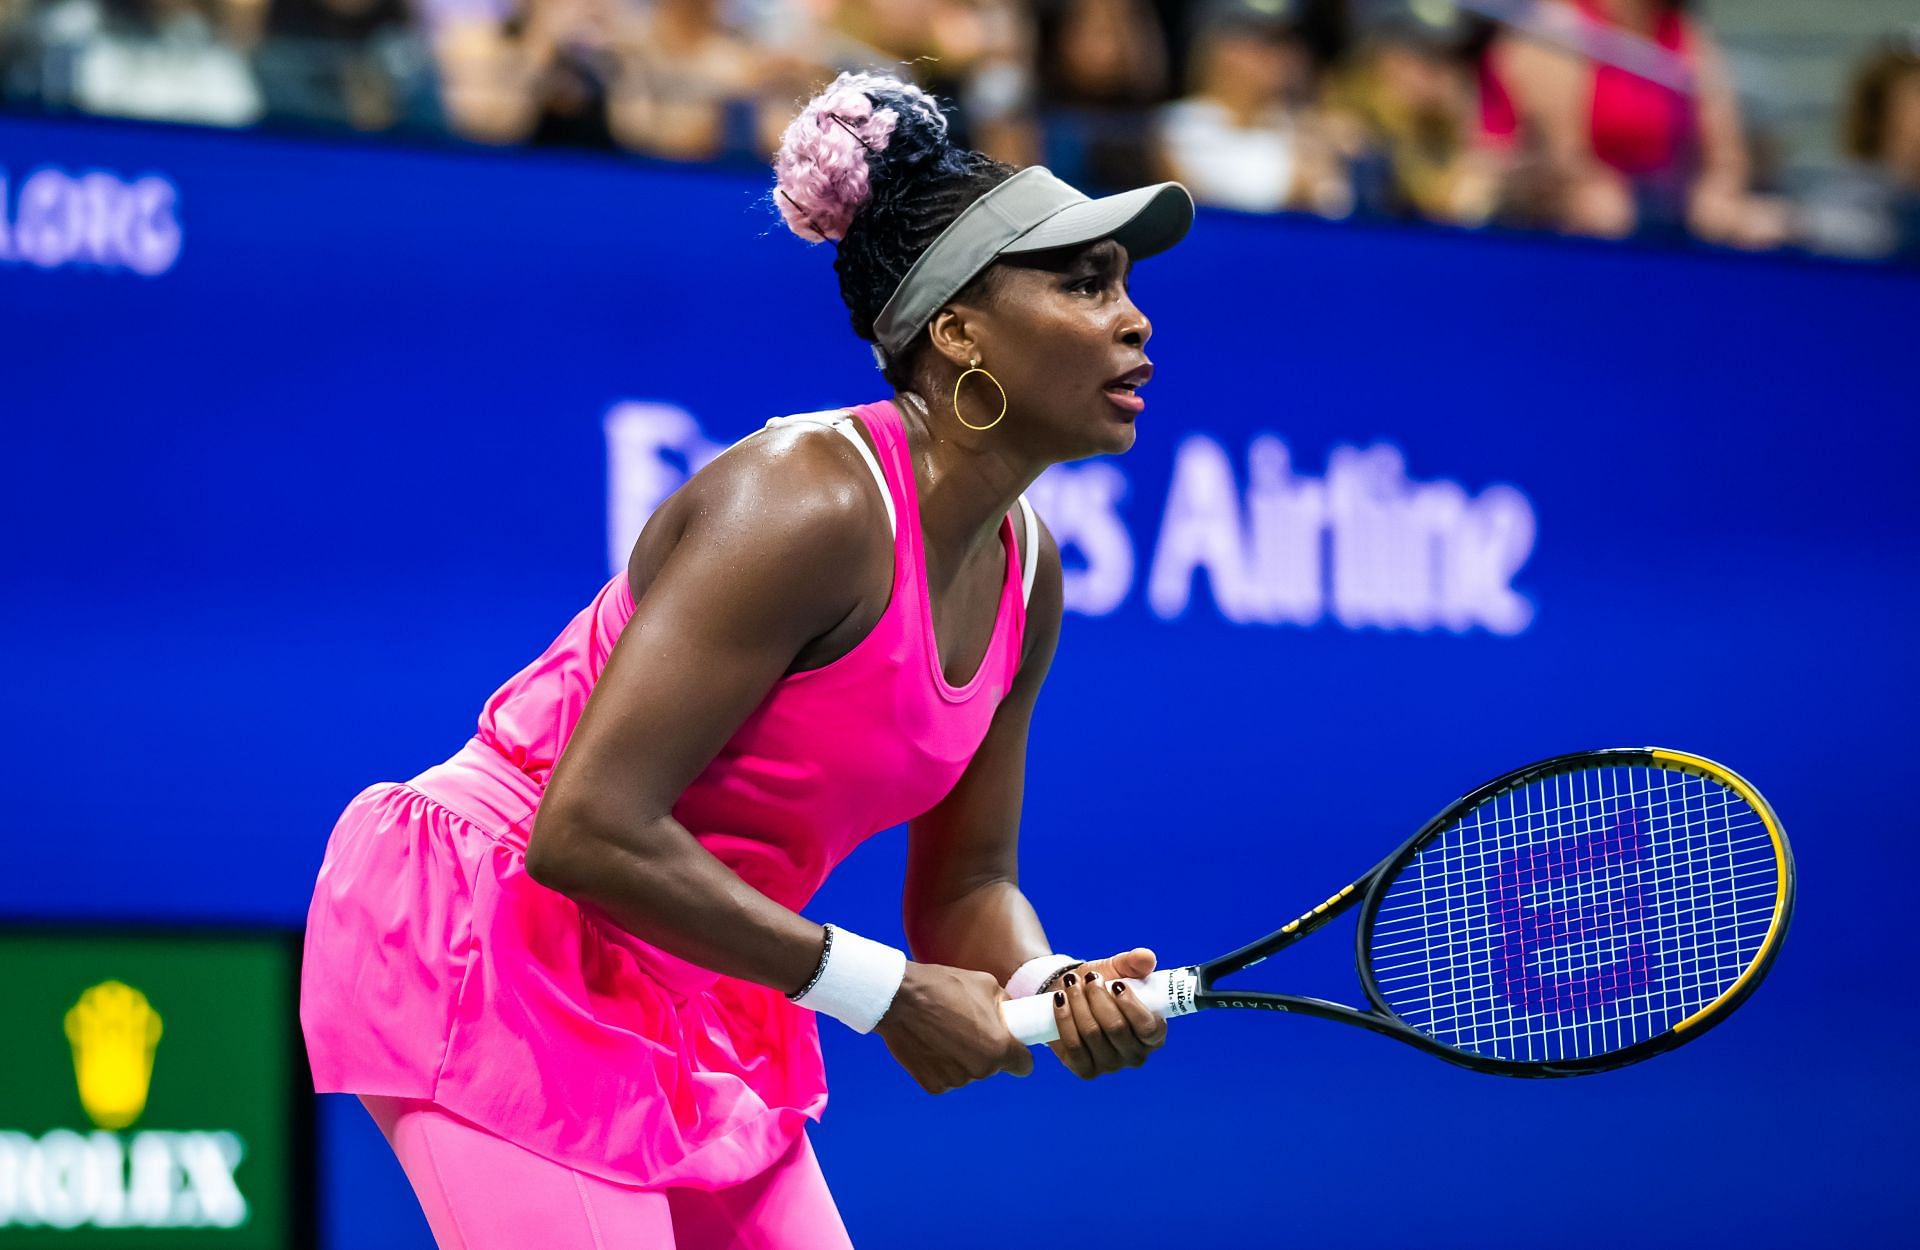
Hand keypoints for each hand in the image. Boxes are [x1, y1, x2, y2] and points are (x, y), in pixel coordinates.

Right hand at [875, 961, 1034, 1093]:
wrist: (899, 998)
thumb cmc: (943, 986)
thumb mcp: (987, 984)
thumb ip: (1005, 1006)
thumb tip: (1013, 1014)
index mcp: (1000, 1047)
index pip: (1024, 1066)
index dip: (1018, 1055)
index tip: (1010, 1046)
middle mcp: (981, 1069)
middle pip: (993, 1067)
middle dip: (986, 1051)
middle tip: (967, 1027)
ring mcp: (956, 1080)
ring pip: (969, 1073)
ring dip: (962, 1058)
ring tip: (944, 1031)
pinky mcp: (933, 1086)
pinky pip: (946, 1078)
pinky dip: (941, 1065)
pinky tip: (931, 1043)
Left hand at [1045, 947, 1167, 1079]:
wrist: (1073, 993)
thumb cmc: (1104, 984)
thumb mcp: (1119, 969)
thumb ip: (1135, 963)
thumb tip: (1146, 957)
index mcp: (1154, 1034)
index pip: (1148, 1028)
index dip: (1131, 1005)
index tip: (1116, 984)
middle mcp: (1136, 1055)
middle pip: (1116, 1029)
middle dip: (1099, 998)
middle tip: (1090, 978)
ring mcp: (1111, 1065)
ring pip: (1092, 1035)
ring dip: (1079, 1004)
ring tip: (1072, 983)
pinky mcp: (1086, 1070)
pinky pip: (1073, 1047)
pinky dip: (1064, 1020)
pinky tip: (1060, 1000)